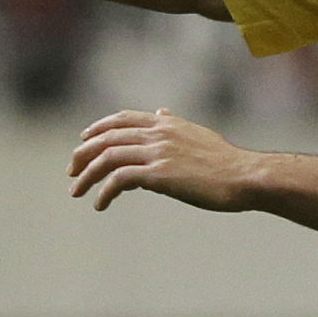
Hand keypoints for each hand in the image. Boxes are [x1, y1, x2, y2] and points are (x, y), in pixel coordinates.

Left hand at [68, 108, 261, 211]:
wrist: (245, 176)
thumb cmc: (225, 162)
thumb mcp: (197, 134)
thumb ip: (174, 125)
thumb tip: (161, 112)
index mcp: (166, 124)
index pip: (121, 119)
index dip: (97, 129)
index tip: (83, 142)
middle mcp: (158, 133)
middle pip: (107, 138)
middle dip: (84, 154)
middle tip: (72, 172)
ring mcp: (158, 153)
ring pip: (108, 158)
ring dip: (87, 176)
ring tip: (77, 192)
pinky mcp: (159, 174)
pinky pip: (120, 180)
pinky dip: (105, 192)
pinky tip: (100, 204)